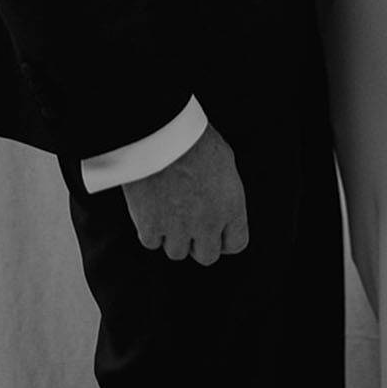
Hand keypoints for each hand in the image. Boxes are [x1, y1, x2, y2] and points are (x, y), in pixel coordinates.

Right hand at [121, 124, 248, 267]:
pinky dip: (150, 229)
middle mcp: (208, 223)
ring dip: (172, 236)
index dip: (225, 239)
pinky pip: (151, 242)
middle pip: (207, 256)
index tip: (215, 232)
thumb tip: (217, 203)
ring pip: (177, 252)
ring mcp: (178, 228)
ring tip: (167, 209)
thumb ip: (224, 190)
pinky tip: (150, 208)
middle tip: (188, 223)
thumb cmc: (192, 137)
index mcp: (231, 206)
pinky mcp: (150, 227)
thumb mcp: (223, 159)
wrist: (160, 131)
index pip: (236, 243)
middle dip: (198, 242)